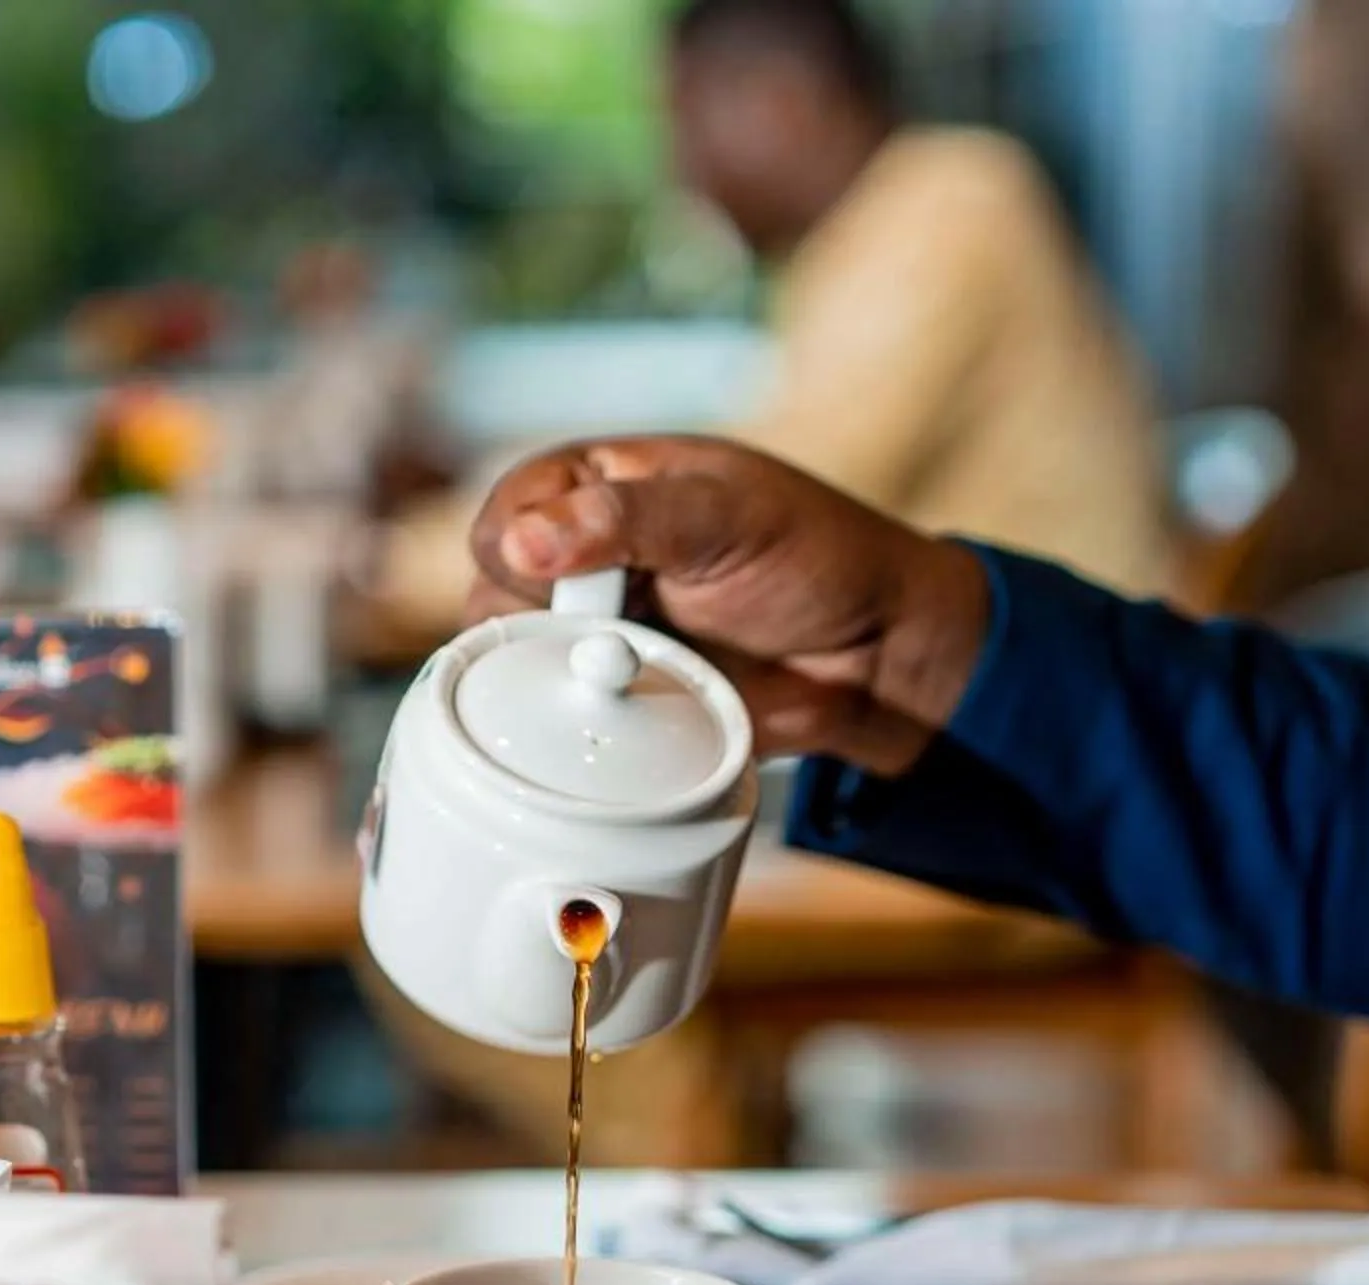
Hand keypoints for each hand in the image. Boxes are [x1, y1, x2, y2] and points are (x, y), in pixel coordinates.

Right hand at [465, 437, 992, 773]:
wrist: (875, 656)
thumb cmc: (817, 556)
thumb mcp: (727, 517)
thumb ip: (626, 520)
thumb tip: (523, 540)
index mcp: (601, 482)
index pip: (508, 506)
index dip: (521, 542)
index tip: (566, 575)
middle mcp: (582, 554)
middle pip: (493, 588)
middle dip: (542, 618)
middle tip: (618, 626)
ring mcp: (592, 630)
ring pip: (514, 659)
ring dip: (560, 672)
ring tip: (638, 663)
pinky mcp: (610, 696)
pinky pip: (556, 713)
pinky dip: (578, 717)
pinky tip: (625, 704)